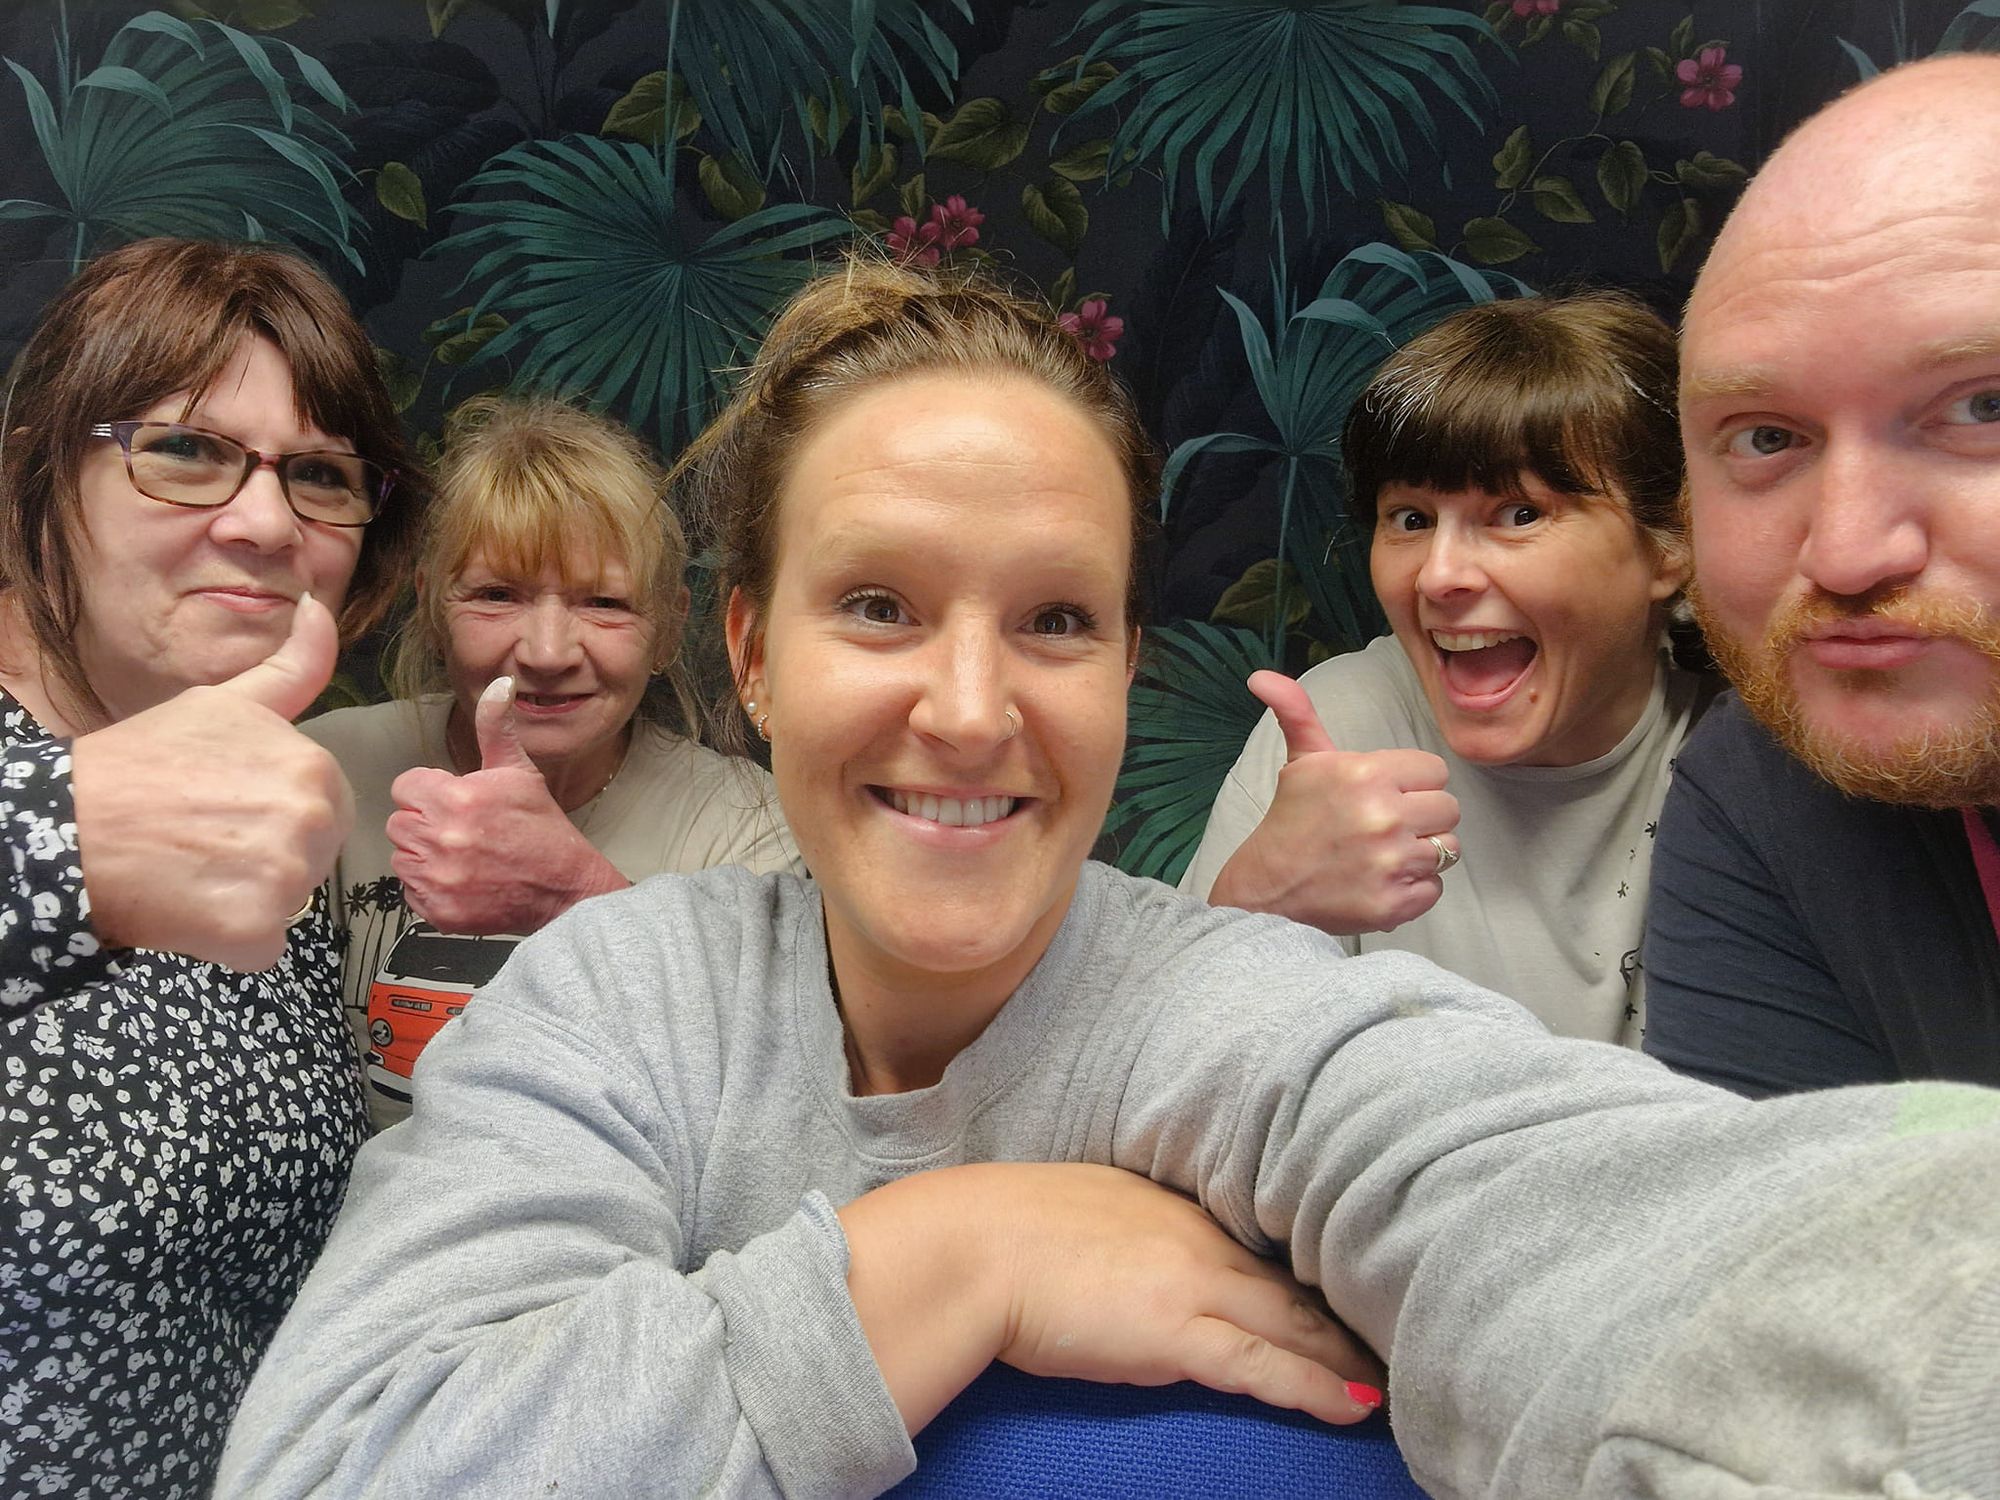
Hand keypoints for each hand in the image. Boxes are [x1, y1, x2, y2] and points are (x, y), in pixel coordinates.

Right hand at [71, 593, 353, 970]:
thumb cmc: (142, 764)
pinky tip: (188, 908)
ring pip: (288, 899)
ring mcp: (288, 876)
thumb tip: (322, 608)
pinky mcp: (256, 930)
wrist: (68, 823)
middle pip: (314, 856)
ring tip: (192, 869)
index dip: (275, 813)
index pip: (326, 808)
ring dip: (249, 896)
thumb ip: (291, 668)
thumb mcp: (223, 705)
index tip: (226, 805)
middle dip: (271, 854)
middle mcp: (312, 817)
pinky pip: (263, 944)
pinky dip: (230, 939)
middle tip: (206, 838)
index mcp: (314, 765)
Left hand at [386, 676, 627, 935]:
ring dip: (425, 855)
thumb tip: (499, 683)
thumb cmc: (542, 829)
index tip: (455, 802)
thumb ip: (495, 727)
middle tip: (462, 830)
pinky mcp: (437, 910)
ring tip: (463, 855)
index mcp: (457, 798)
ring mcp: (438, 879)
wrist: (565, 889)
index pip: (405, 787)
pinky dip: (431, 887)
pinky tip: (462, 879)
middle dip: (425, 823)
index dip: (429, 792)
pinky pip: (410, 891)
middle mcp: (442, 839)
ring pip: (401, 856)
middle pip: (399, 822)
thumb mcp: (520, 772)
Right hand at [840, 1163, 1382, 1434]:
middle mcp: (1198, 1238)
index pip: (1260, 1245)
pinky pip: (1266, 1367)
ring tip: (1394, 1379)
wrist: (968, 1249)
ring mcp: (1193, 1283)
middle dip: (1348, 1311)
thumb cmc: (999, 1233)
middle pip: (1293, 1283)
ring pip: (1295, 1323)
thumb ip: (1119, 1232)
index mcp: (1173, 1205)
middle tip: (1396, 1334)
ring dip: (1348, 1355)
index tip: (1346, 1289)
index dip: (1310, 1273)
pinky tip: (1357, 1407)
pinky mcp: (1177, 1333)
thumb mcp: (1077, 1213)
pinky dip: (1317, 1387)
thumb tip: (1127, 1263)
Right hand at [1207, 670, 1458, 934]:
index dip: (1413, 784)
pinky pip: (1435, 888)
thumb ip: (1296, 713)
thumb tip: (1261, 676)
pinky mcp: (1395, 903)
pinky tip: (1383, 881)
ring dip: (1421, 853)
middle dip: (1422, 817)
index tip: (1386, 796)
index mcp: (1367, 774)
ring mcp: (1392, 863)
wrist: (1267, 889)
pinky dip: (1413, 889)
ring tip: (1386, 855)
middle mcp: (1384, 816)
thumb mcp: (1301, 762)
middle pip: (1449, 809)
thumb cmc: (1291, 821)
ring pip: (1448, 849)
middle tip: (1386, 827)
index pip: (1435, 771)